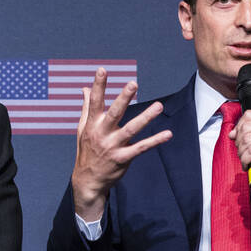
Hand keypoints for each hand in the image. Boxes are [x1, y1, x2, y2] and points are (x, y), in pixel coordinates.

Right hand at [71, 68, 171, 219]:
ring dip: (146, 118)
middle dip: (123, 98)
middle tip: (133, 83)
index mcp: (92, 124)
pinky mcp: (123, 158)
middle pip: (114, 113)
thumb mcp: (82, 128)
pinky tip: (168, 134)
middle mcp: (102, 133)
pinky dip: (155, 141)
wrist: (88, 180)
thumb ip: (86, 107)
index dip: (98, 85)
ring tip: (159, 106)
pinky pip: (141, 148)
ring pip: (131, 129)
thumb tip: (84, 88)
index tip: (102, 70)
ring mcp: (112, 146)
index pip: (95, 101)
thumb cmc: (87, 150)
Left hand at [231, 109, 250, 222]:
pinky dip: (246, 160)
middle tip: (244, 152)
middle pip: (246, 127)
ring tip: (247, 159)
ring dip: (242, 153)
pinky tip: (249, 164)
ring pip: (247, 140)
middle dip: (239, 142)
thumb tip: (232, 132)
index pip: (249, 115)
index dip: (239, 127)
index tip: (238, 138)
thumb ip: (248, 132)